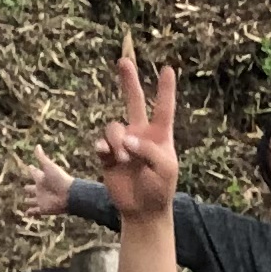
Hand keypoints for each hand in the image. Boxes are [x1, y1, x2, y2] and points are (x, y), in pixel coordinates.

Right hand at [10, 150, 77, 224]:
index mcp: (42, 177)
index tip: (30, 166)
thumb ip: (42, 157)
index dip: (32, 169)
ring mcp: (41, 199)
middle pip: (31, 188)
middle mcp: (40, 188)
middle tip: (25, 187)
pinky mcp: (42, 208)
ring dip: (28, 201)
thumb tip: (37, 145)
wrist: (70, 195)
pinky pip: (34, 211)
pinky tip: (26, 213)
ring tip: (25, 201)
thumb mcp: (49, 167)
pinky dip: (30, 212)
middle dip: (28, 187)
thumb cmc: (60, 179)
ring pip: (32, 200)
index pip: (34, 172)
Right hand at [88, 35, 178, 218]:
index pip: (164, 107)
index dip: (165, 89)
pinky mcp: (107, 156)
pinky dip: (104, 148)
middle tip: (124, 61)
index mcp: (160, 135)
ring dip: (117, 140)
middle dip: (129, 82)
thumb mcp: (165, 168)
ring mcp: (122, 144)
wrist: (143, 210)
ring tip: (123, 158)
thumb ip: (149, 149)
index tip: (169, 68)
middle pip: (134, 102)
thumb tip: (126, 138)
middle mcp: (140, 134)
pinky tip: (108, 155)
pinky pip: (101, 143)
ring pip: (113, 127)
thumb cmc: (160, 189)